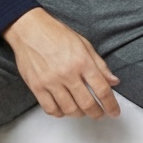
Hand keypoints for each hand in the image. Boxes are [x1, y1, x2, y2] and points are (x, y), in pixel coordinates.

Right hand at [1, 7, 120, 118]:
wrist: (28, 29)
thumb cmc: (55, 34)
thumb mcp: (84, 44)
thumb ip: (100, 65)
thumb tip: (114, 81)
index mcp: (82, 61)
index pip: (102, 90)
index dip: (111, 105)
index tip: (114, 112)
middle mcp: (67, 73)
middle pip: (87, 104)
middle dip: (97, 113)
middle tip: (99, 114)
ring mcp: (50, 81)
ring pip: (69, 109)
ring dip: (79, 114)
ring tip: (82, 111)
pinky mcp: (36, 86)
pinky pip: (50, 108)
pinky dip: (60, 113)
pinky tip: (64, 109)